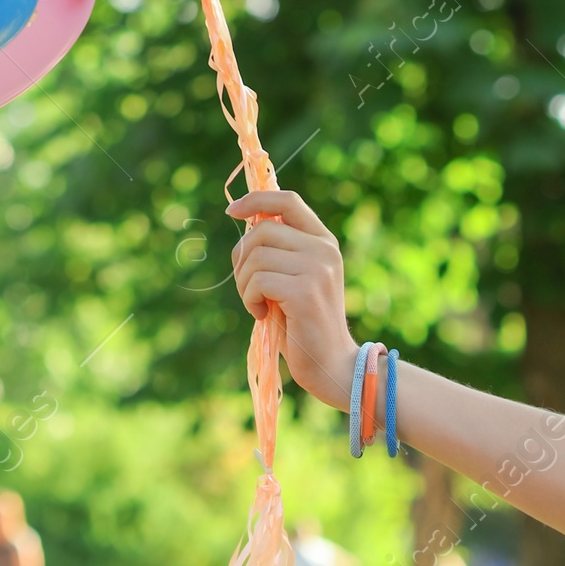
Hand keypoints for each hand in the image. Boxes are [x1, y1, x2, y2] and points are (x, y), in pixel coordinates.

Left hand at [227, 189, 357, 409]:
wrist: (332, 365)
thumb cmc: (304, 322)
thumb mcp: (295, 276)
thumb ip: (280, 248)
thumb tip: (245, 217)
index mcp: (323, 240)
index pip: (287, 200)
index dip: (255, 200)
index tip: (231, 211)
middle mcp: (324, 249)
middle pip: (262, 230)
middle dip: (242, 258)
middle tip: (248, 287)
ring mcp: (317, 269)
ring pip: (256, 255)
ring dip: (244, 282)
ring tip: (257, 303)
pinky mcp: (305, 291)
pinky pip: (257, 280)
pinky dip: (249, 298)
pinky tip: (263, 314)